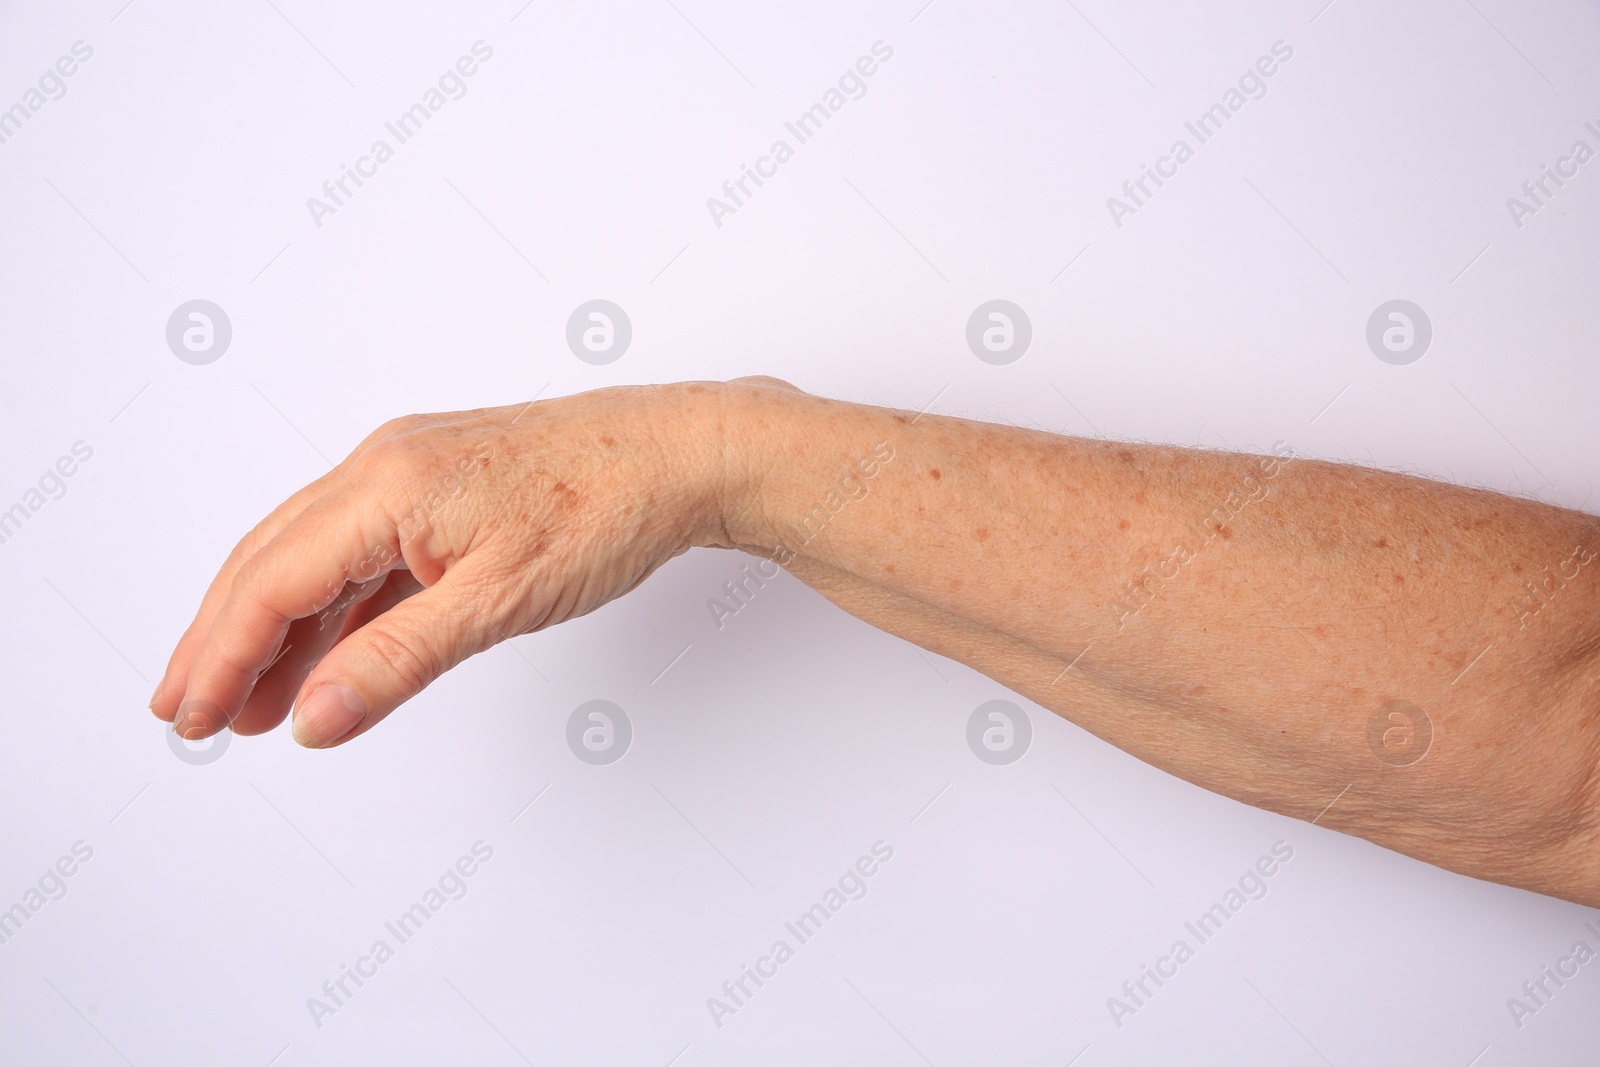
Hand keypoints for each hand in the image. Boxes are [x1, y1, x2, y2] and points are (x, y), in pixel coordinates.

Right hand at [150, 382, 734, 747]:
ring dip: (280, 630)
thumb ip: (397, 662)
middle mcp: (385, 467)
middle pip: (273, 561)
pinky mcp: (445, 487)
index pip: (273, 581)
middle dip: (224, 640)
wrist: (681, 454)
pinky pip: (366, 551)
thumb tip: (314, 717)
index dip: (223, 656)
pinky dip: (338, 607)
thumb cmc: (607, 508)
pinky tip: (329, 652)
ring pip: (317, 557)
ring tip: (252, 702)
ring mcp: (414, 471)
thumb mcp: (497, 603)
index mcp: (385, 485)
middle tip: (188, 712)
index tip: (192, 716)